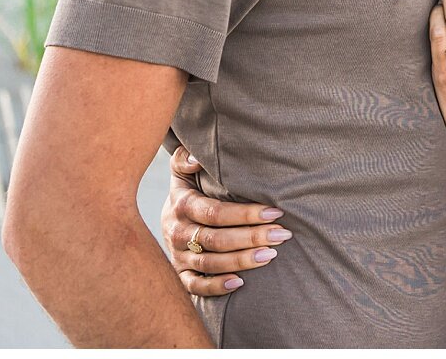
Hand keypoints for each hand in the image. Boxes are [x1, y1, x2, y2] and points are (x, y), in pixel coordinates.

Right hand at [160, 146, 291, 296]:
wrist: (162, 217)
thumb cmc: (187, 188)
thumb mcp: (182, 169)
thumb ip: (186, 159)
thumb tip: (198, 158)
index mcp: (181, 205)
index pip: (216, 212)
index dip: (246, 214)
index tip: (275, 212)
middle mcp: (178, 232)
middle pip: (217, 239)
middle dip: (252, 237)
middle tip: (282, 234)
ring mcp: (178, 255)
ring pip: (209, 263)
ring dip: (242, 261)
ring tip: (271, 255)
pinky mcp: (180, 273)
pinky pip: (195, 286)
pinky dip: (216, 287)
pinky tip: (240, 284)